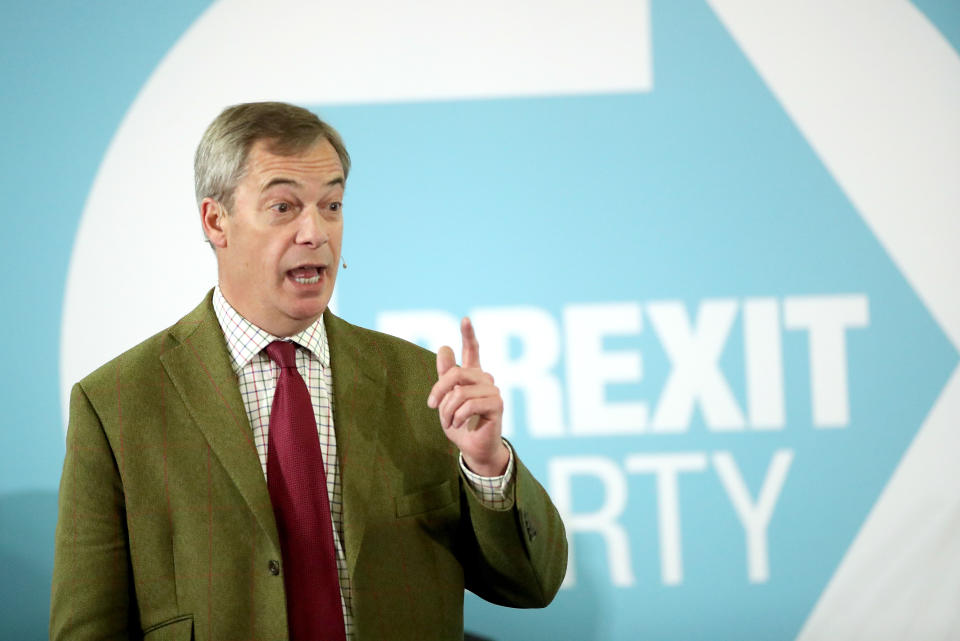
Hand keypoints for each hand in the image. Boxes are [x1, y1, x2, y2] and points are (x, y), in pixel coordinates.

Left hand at [427, 317, 508, 476]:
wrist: (472, 448)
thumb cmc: (460, 424)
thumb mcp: (446, 400)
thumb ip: (445, 377)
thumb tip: (444, 348)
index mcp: (472, 375)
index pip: (473, 350)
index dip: (468, 334)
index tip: (465, 319)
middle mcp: (485, 379)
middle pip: (456, 373)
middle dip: (438, 390)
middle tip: (431, 406)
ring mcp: (493, 391)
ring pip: (460, 392)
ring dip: (447, 410)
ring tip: (448, 422)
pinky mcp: (497, 405)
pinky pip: (469, 405)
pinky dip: (457, 417)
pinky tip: (458, 425)